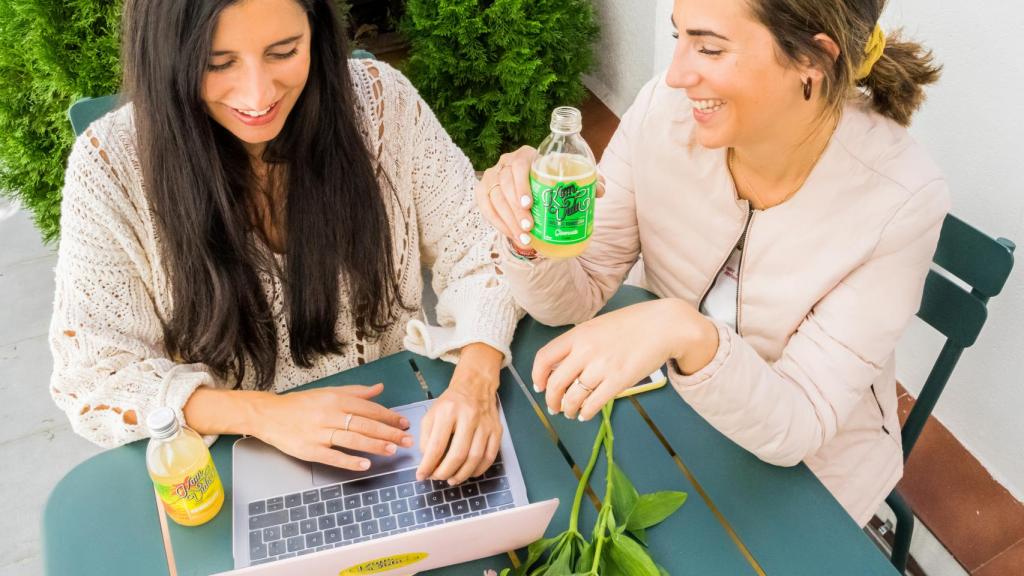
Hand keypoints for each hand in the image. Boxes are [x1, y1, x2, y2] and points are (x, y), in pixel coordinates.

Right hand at [252, 384, 412, 470]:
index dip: (389, 417)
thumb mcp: (329, 392)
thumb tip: (379, 388)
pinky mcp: (310, 450)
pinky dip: (350, 461)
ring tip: (392, 451)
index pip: (369, 408)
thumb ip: (356, 392)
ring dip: (374, 446)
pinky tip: (365, 465)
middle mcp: (329, 414)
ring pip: (352, 439)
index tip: (404, 424)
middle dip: (389, 433)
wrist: (268, 415)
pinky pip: (333, 456)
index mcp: (336, 399)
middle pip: (365, 424)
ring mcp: (319, 433)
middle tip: (406, 440)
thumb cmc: (301, 404)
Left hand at [416, 344, 503, 484]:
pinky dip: (478, 470)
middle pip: (458, 454)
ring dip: (462, 474)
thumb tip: (428, 462)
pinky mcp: (497, 430)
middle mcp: (468, 417)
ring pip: (475, 458)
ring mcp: (485, 424)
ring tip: (451, 479)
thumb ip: (426, 438)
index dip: (428, 465)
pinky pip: (490, 456)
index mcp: (448, 412)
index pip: (437, 445)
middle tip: (437, 478)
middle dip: (445, 472)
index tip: (421, 475)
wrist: (475, 386)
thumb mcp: (431, 414)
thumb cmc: (450, 403)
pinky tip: (469, 473)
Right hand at [475, 146, 605, 248]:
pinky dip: (498, 224)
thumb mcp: (567, 177)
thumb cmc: (551, 179)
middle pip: (505, 186)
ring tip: (524, 239)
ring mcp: (491, 177)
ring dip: (508, 221)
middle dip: (516, 210)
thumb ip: (585, 180)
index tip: (529, 205)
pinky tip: (512, 236)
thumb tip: (600, 190)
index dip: (521, 185)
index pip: (518, 166)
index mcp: (525, 155)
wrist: (528, 182)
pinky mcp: (483, 191)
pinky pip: (486, 208)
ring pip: (494, 199)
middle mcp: (504, 163)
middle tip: (529, 228)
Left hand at [532, 299, 716, 421]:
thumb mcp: (598, 326)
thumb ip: (579, 343)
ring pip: (573, 397)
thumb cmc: (632, 325)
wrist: (663, 326)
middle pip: (556, 383)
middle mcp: (586, 351)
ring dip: (568, 409)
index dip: (538, 376)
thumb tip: (563, 367)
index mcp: (578, 334)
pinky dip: (585, 413)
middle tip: (554, 407)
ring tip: (570, 412)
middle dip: (552, 400)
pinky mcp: (619, 381)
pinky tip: (585, 414)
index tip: (539, 386)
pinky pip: (593, 404)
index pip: (545, 357)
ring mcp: (602, 366)